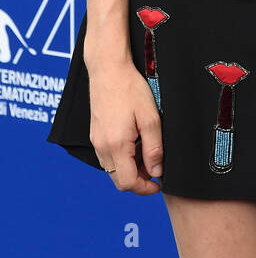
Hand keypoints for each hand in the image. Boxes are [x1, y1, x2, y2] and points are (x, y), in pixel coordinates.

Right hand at [86, 55, 163, 193]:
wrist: (108, 69)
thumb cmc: (130, 89)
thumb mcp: (150, 118)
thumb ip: (154, 148)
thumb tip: (157, 171)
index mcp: (116, 145)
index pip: (127, 182)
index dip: (145, 188)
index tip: (158, 183)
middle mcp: (102, 147)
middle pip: (118, 179)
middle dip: (138, 180)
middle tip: (155, 169)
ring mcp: (96, 141)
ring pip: (112, 169)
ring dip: (130, 169)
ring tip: (147, 153)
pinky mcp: (95, 134)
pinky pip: (107, 157)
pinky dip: (121, 158)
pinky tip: (134, 143)